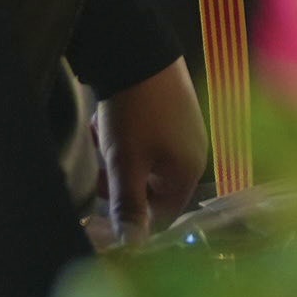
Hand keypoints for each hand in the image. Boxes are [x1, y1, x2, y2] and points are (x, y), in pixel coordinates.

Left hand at [94, 59, 207, 239]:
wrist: (137, 50)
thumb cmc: (134, 114)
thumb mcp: (126, 163)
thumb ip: (129, 206)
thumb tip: (133, 246)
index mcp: (188, 171)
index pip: (163, 214)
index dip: (133, 217)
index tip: (106, 210)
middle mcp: (193, 153)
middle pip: (151, 187)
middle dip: (122, 179)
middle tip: (103, 163)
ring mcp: (184, 129)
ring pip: (143, 160)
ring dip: (120, 156)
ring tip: (104, 133)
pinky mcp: (173, 109)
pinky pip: (146, 137)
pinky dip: (125, 134)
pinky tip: (111, 119)